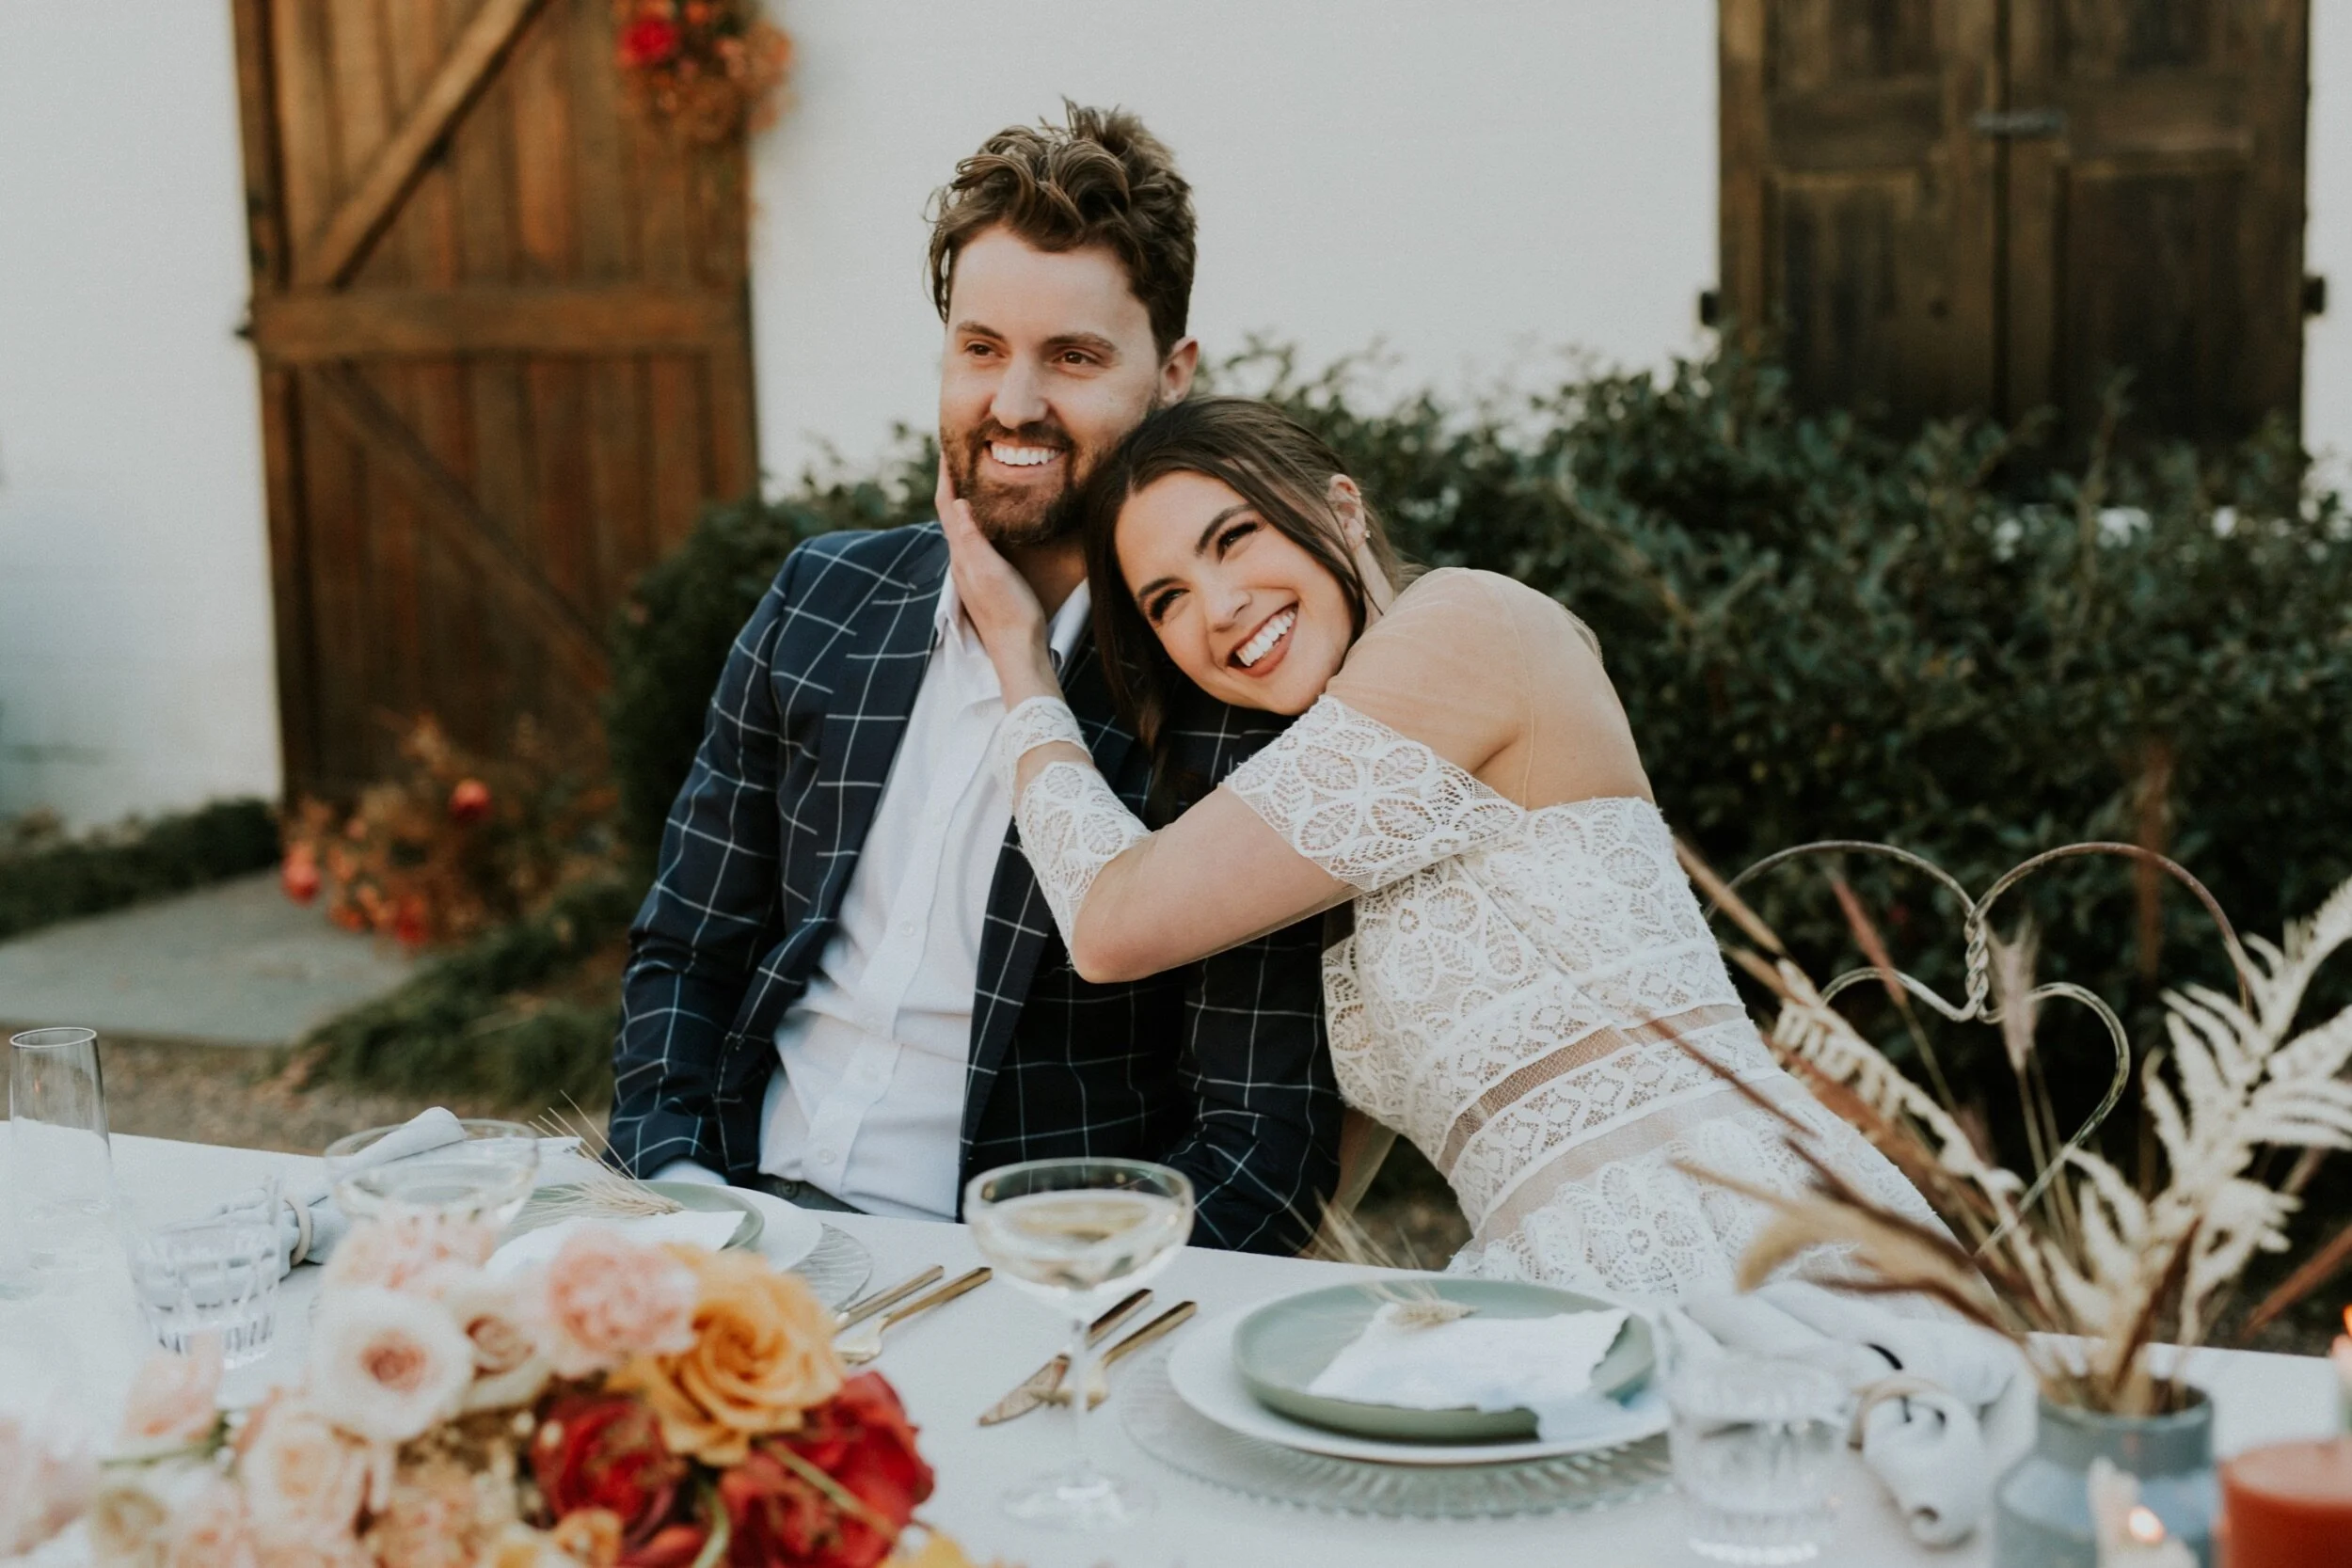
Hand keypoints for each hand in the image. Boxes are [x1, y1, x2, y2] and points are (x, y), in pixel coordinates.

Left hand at [938, 463, 1056, 699]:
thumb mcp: (991, 573)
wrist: (1018, 649)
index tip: (947, 446)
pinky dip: (975, 517)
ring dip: (962, 498)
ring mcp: (972, 569)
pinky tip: (986, 517)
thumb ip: (973, 540)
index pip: (946, 505)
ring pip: (961, 524)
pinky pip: (974, 537)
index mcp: (961, 553)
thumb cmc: (1010, 611)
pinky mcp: (985, 577)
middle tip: (958, 453)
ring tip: (970, 476)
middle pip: (949, 511)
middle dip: (951, 480)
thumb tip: (958, 503)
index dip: (945, 474)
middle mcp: (961, 559)